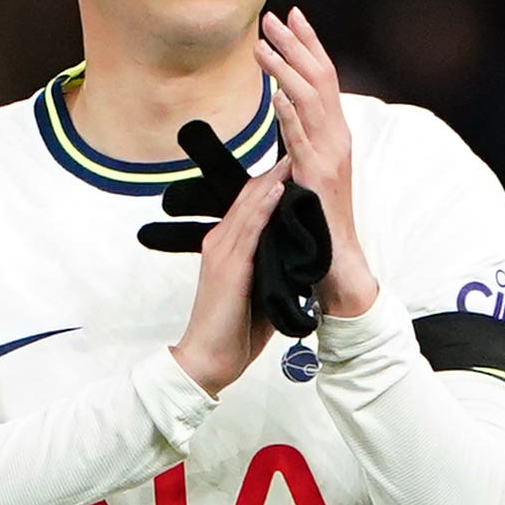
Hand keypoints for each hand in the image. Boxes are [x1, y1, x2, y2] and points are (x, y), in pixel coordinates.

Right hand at [167, 154, 286, 393]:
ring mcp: (222, 252)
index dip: (273, 182)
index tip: (294, 161)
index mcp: (227, 248)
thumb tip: (297, 259)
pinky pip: (249, 229)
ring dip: (274, 179)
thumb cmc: (233, 332)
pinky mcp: (228, 267)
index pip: (251, 205)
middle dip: (275, 170)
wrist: (206, 361)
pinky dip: (265, 206)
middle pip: (250, 196)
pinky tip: (279, 188)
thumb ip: (271, 270)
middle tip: (297, 143)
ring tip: (294, 153)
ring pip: (250, 205)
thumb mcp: (257, 291)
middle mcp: (220, 242)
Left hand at [257, 8, 379, 317]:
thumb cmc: (318, 227)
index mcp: (333, 137)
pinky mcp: (318, 178)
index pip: (323, 79)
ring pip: (310, 101)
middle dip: (296, 44)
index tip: (292, 17)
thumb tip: (285, 127)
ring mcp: (330, 157)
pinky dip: (288, 113)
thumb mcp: (307, 178)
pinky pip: (302, 139)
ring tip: (261, 43)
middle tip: (274, 15)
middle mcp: (337, 140)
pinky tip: (274, 92)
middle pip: (319, 78)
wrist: (339, 266)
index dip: (308, 46)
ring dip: (285, 68)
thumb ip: (298, 151)